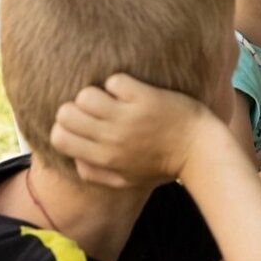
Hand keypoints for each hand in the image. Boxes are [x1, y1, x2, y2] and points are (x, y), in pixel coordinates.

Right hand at [51, 73, 227, 186]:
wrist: (200, 151)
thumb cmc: (163, 164)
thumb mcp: (125, 179)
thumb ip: (95, 172)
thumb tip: (75, 157)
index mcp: (104, 158)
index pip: (59, 138)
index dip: (64, 127)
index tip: (80, 123)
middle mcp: (112, 138)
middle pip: (66, 113)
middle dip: (76, 107)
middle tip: (95, 108)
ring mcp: (128, 117)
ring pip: (86, 95)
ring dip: (96, 92)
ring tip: (112, 97)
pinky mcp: (146, 98)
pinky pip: (116, 81)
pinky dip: (120, 82)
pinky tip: (131, 89)